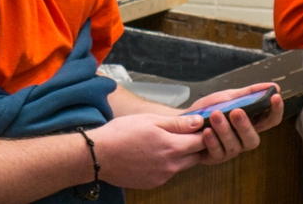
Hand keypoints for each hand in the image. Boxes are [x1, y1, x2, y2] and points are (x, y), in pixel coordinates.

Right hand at [87, 114, 206, 189]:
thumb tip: (197, 122)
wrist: (99, 156)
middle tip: (183, 134)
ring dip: (179, 155)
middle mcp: (171, 165)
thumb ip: (176, 123)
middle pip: (195, 156)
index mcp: (172, 147)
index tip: (200, 126)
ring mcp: (163, 176)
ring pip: (181, 165)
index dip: (202, 132)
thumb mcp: (149, 120)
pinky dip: (165, 164)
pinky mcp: (153, 183)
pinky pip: (167, 173)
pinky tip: (151, 155)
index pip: (200, 141)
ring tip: (162, 143)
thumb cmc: (122, 133)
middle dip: (194, 145)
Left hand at [180, 83, 283, 164]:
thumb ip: (249, 93)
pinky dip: (212, 141)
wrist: (185, 120)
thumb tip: (273, 86)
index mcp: (251, 124)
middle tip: (236, 111)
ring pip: (235, 146)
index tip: (275, 97)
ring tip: (215, 115)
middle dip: (245, 126)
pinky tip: (207, 131)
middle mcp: (243, 139)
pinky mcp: (215, 157)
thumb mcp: (229, 97)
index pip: (270, 120)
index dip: (276, 110)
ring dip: (225, 130)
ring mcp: (230, 150)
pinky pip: (217, 153)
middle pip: (253, 139)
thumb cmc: (210, 109)